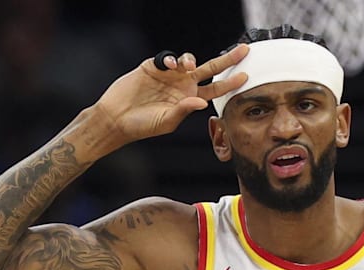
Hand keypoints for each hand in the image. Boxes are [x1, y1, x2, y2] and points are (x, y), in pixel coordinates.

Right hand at [94, 45, 249, 143]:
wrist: (117, 119)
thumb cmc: (143, 125)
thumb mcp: (167, 122)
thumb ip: (183, 110)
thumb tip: (201, 102)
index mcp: (189, 99)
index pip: (214, 90)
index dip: (230, 83)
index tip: (245, 76)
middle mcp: (182, 85)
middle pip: (209, 69)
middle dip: (226, 59)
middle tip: (243, 50)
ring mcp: (168, 75)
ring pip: (188, 60)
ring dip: (191, 60)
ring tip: (187, 66)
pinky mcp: (152, 67)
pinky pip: (165, 58)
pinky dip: (170, 58)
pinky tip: (170, 64)